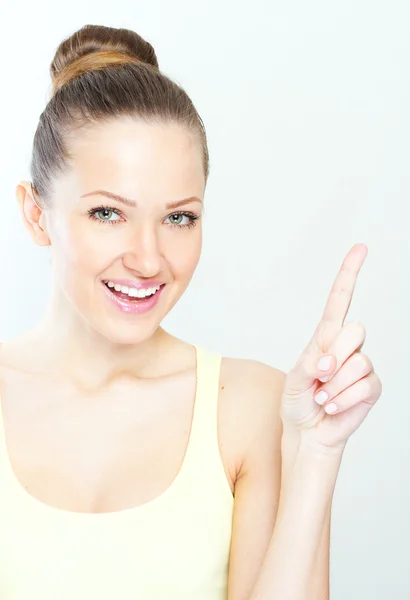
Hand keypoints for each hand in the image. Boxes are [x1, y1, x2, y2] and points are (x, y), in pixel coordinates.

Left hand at [280, 243, 382, 453]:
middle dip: (334, 354)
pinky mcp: (371, 387)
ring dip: (334, 384)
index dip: (349, 273)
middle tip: (319, 374)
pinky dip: (342, 399)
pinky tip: (332, 406)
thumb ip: (311, 363)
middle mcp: (347, 347)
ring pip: (358, 361)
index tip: (361, 248)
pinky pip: (364, 385)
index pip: (339, 300)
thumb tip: (330, 359)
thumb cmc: (297, 401)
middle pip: (355, 330)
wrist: (307, 431)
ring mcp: (361, 366)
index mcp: (325, 337)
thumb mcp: (294, 378)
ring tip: (322, 395)